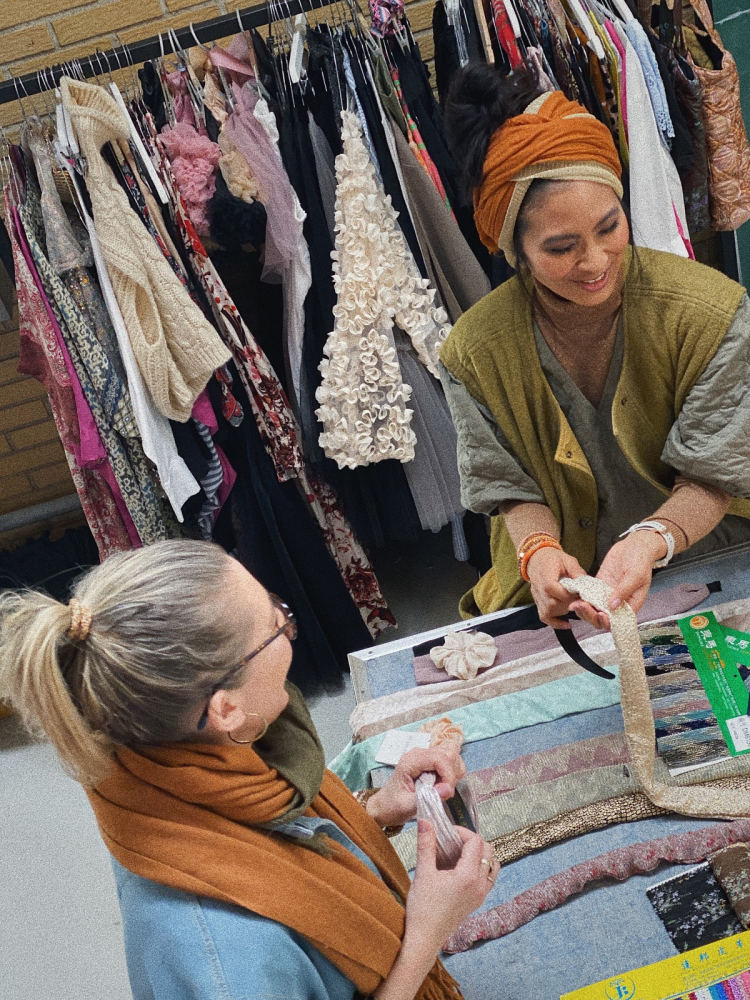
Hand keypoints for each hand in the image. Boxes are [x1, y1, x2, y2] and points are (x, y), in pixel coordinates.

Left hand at [367, 745, 465, 827]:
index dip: (449, 774)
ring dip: (453, 773)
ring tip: (442, 789)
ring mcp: (425, 756)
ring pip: (452, 755)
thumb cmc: (392, 806)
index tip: (448, 792)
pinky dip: (452, 773)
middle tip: (445, 792)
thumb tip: (448, 789)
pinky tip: (442, 785)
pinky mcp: (430, 761)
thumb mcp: (407, 806)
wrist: (384, 806)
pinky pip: (450, 760)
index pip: (440, 758)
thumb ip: (428, 798)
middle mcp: (419, 754)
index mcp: (411, 761)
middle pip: (449, 753)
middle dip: (452, 774)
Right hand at [404, 821, 495, 955]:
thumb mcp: (423, 873)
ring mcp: (481, 895)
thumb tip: (425, 821)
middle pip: (488, 850)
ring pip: (492, 864)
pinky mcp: (478, 902)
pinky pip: (488, 878)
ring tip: (458, 853)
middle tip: (452, 841)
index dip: (462, 832)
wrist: (424, 939)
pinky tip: (461, 869)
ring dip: (479, 854)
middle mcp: (480, 885)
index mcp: (468, 876)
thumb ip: (426, 844)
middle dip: (471, 840)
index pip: (475, 842)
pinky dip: (481, 867)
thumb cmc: (422, 908)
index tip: (446, 832)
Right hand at [526, 546, 587, 627]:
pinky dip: (555, 623)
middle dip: (569, 604)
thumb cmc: (553, 558)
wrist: (536, 558)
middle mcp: (540, 590)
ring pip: (550, 612)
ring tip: (572, 603)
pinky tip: (566, 624)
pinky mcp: (537, 602)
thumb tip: (588, 585)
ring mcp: (537, 598)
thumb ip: (578, 573)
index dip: (572, 595)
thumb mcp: (568, 561)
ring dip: (563, 611)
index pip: (559, 593)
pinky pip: (544, 617)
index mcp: (546, 579)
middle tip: (579, 599)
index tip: (582, 593)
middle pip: (554, 605)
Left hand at [568, 531, 662, 628]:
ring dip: (583, 609)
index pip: (618, 622)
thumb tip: (613, 606)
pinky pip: (588, 595)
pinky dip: (581, 596)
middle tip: (583, 607)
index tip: (600, 615)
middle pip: (601, 618)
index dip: (608, 623)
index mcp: (630, 605)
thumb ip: (625, 590)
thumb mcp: (637, 575)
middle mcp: (617, 603)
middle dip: (591, 616)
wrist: (635, 546)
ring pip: (592, 609)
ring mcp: (606, 595)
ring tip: (576, 602)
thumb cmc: (641, 561)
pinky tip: (575, 594)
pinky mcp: (599, 586)